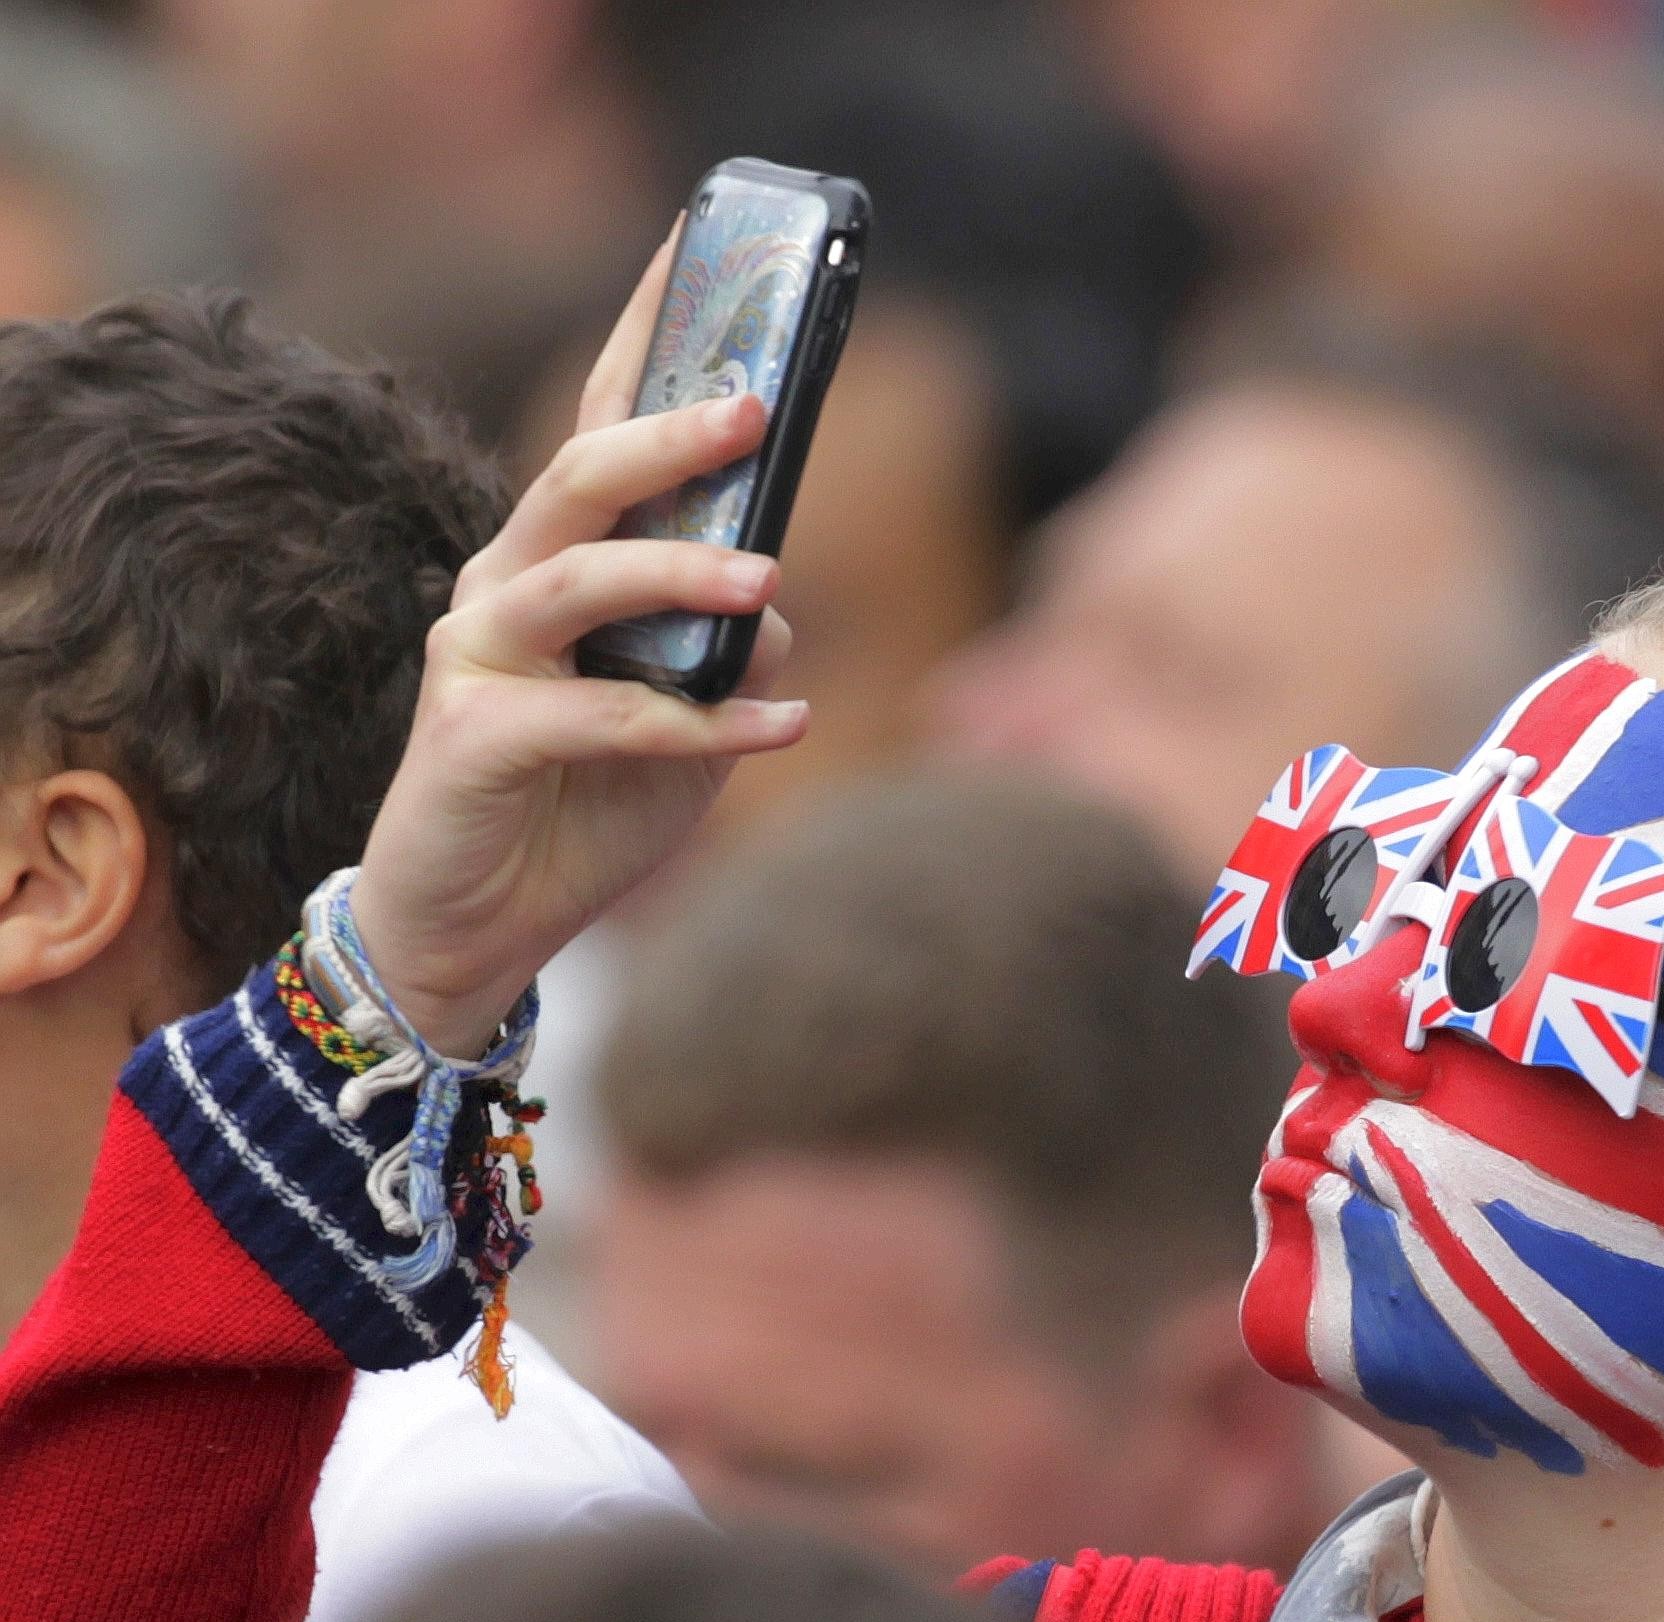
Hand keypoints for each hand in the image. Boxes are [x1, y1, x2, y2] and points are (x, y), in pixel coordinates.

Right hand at [351, 229, 810, 1055]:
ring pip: (577, 580)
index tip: (696, 249)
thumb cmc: (583, 806)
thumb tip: (773, 607)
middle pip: (576, 479)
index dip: (642, 340)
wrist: (480, 927)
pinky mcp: (474, 738)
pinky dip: (702, 724)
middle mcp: (507, 587)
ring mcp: (479, 658)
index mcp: (558, 564)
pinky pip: (603, 716)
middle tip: (750, 410)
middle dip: (664, 436)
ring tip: (762, 578)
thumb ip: (725, 659)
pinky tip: (787, 727)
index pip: (598, 433)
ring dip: (677, 576)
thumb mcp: (683, 724)